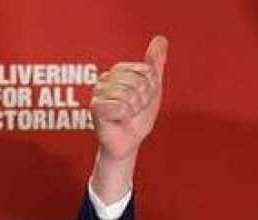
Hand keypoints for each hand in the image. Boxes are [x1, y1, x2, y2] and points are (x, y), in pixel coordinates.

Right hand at [90, 35, 168, 200]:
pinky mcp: (95, 108)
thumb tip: (161, 39)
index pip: (146, 71)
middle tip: (136, 110)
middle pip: (138, 82)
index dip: (152, 88)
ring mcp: (98, 93)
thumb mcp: (152, 89)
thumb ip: (155, 64)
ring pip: (129, 95)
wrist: (129, 142)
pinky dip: (125, 117)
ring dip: (135, 110)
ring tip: (128, 115)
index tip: (145, 99)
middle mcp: (105, 78)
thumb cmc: (137, 117)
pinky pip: (120, 106)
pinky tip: (119, 121)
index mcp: (119, 71)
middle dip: (144, 100)